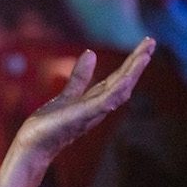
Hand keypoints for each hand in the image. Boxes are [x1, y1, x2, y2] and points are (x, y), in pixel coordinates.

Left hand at [12, 37, 154, 166]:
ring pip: (120, 90)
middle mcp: (99, 107)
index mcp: (96, 101)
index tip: (145, 45)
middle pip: (124, 81)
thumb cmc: (50, 125)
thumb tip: (91, 53)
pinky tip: (126, 77)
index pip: (119, 79)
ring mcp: (93, 112)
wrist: (34, 145)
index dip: (132, 62)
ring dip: (133, 73)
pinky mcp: (83, 117)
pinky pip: (104, 102)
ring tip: (145, 54)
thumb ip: (80, 77)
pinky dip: (116, 90)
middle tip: (152, 42)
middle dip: (137, 62)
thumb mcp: (68, 95)